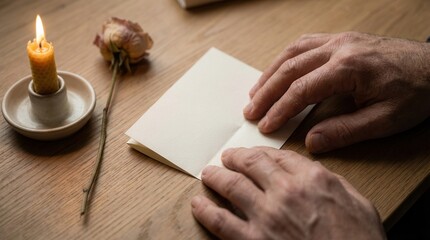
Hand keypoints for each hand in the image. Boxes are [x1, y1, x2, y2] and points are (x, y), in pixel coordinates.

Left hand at [191, 147, 384, 239]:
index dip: (261, 152)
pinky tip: (198, 204)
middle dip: (235, 158)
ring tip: (209, 174)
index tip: (253, 154)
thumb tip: (312, 172)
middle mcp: (285, 192)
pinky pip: (221, 222)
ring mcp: (266, 216)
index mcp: (312, 179)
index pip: (278, 156)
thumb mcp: (358, 203)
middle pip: (251, 164)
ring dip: (216, 176)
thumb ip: (332, 183)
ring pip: (231, 186)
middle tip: (226, 157)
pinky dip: (205, 210)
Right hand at [244, 32, 429, 152]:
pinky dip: (286, 57)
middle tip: (249, 111)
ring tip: (255, 92)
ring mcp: (340, 40)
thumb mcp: (386, 120)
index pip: (302, 89)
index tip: (265, 125)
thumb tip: (311, 142)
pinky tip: (279, 69)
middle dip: (266, 92)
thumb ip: (346, 130)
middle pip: (290, 68)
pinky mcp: (343, 40)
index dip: (280, 109)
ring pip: (293, 52)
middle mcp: (340, 48)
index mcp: (349, 67)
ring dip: (271, 73)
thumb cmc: (418, 92)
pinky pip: (305, 43)